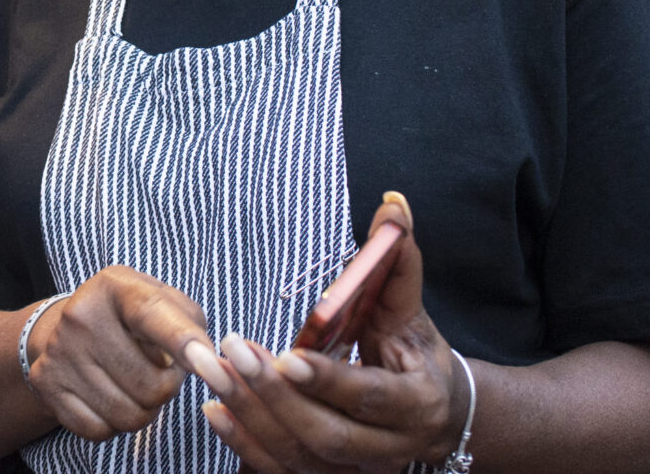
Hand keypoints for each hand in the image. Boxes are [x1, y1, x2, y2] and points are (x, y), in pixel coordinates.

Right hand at [26, 265, 220, 443]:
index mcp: (115, 286)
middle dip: (168, 389)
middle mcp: (81, 315)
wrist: (65, 328)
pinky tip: (110, 397)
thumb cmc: (130, 318)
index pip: (152, 314)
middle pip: (152, 386)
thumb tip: (207, 362)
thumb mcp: (160, 301)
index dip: (183, 341)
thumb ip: (190, 323)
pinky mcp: (46, 383)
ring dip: (145, 411)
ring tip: (137, 386)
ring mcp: (59, 351)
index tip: (208, 363)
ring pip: (128, 416)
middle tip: (160, 372)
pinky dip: (113, 425)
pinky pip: (99, 431)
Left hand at [202, 195, 467, 472]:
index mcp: (415, 404)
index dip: (329, 379)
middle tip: (235, 352)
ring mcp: (357, 472)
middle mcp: (389, 449)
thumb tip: (392, 203)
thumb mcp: (409, 308)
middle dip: (277, 397)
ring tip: (217, 373)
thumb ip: (398, 259)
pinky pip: (282, 472)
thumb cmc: (413, 352)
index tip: (287, 355)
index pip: (369, 397)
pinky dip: (246, 445)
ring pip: (300, 457)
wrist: (433, 414)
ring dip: (253, 417)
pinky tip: (215, 410)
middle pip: (328, 435)